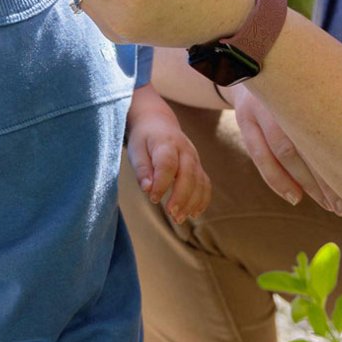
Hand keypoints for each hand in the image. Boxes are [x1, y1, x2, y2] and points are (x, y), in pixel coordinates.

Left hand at [126, 85, 211, 223]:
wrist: (158, 122)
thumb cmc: (144, 138)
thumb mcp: (136, 149)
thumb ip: (142, 169)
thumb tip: (148, 189)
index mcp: (166, 143)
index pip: (167, 164)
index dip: (162, 183)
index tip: (153, 198)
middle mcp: (184, 150)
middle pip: (188, 174)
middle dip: (181, 196)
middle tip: (171, 214)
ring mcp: (194, 158)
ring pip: (200, 181)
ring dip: (192, 202)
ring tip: (179, 219)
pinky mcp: (198, 166)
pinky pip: (206, 184)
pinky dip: (202, 200)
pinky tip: (194, 213)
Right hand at [228, 85, 341, 216]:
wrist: (253, 61)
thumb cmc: (300, 82)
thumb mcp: (317, 84)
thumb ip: (336, 104)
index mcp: (309, 85)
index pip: (329, 127)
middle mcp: (285, 94)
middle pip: (308, 142)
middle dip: (327, 179)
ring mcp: (261, 106)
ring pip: (283, 151)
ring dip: (306, 183)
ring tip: (327, 206)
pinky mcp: (245, 119)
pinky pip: (259, 155)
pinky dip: (276, 179)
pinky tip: (295, 197)